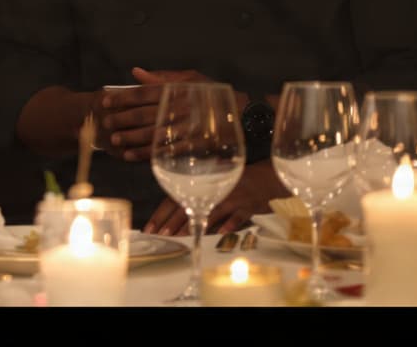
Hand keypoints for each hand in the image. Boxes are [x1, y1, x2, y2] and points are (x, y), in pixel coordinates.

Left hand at [94, 69, 208, 161]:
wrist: (239, 114)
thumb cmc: (211, 93)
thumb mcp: (190, 78)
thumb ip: (160, 77)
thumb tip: (135, 72)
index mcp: (177, 90)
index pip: (143, 93)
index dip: (122, 98)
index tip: (105, 102)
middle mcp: (179, 108)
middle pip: (144, 114)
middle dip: (122, 119)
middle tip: (107, 124)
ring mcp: (185, 128)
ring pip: (151, 134)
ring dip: (130, 139)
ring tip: (115, 141)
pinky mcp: (191, 145)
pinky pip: (164, 151)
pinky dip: (146, 154)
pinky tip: (132, 155)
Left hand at [143, 160, 287, 235]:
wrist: (266, 177)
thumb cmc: (234, 181)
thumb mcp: (212, 181)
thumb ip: (194, 190)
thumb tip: (171, 203)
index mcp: (199, 185)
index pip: (175, 199)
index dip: (161, 213)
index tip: (150, 228)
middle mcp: (212, 191)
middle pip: (188, 207)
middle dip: (172, 223)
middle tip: (160, 237)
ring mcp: (230, 198)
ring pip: (208, 213)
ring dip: (194, 226)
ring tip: (180, 238)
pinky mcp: (247, 206)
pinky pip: (237, 217)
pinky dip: (229, 225)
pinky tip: (220, 233)